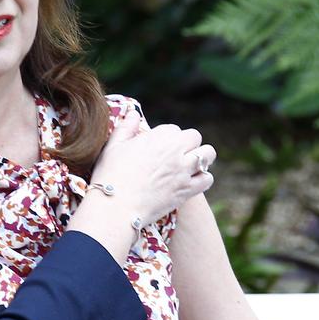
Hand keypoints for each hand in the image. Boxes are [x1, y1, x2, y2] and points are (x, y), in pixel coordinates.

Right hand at [91, 111, 216, 224]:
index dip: (166, 138)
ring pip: (208, 154)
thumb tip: (134, 113)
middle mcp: (175, 151)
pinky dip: (202, 179)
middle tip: (176, 155)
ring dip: (201, 157)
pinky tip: (191, 181)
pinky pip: (207, 179)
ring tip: (190, 165)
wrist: (116, 207)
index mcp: (158, 138)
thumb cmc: (110, 175)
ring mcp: (183, 170)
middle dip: (187, 143)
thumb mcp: (113, 146)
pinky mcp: (187, 190)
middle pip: (194, 136)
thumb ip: (126, 127)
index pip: (173, 129)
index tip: (158, 148)